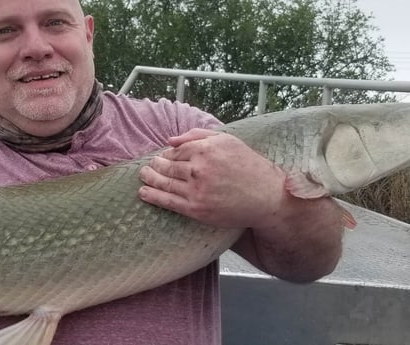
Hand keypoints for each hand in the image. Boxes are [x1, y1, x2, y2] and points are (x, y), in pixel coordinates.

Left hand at [137, 128, 287, 228]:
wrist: (266, 196)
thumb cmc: (248, 166)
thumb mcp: (227, 140)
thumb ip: (197, 135)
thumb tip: (170, 141)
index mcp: (206, 149)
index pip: (176, 150)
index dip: (168, 154)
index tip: (164, 156)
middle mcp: (199, 168)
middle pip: (167, 166)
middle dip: (155, 165)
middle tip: (148, 166)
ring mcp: (196, 190)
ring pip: (165, 182)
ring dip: (150, 178)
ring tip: (143, 176)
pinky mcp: (196, 209)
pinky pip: (169, 201)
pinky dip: (153, 196)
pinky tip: (144, 193)